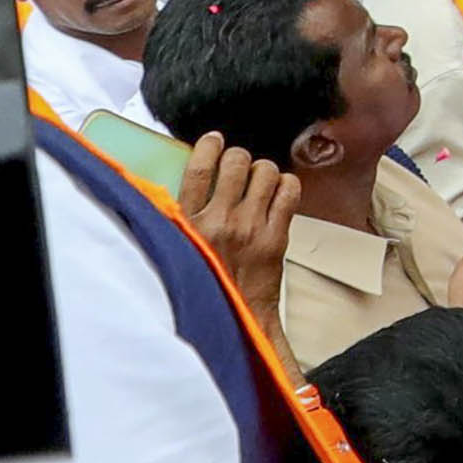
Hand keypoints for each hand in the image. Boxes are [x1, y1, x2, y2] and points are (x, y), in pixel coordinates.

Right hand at [174, 136, 298, 300]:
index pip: (198, 170)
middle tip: (239, 165)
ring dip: (264, 171)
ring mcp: (251, 228)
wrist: (232, 321)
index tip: (213, 140)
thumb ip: (174, 220)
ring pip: (266, 171)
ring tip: (259, 181)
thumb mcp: (174, 250)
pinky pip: (290, 191)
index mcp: (186, 225)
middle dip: (239, 158)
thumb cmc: (202, 285)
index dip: (208, 147)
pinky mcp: (277, 237)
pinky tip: (279, 193)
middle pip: (237, 162)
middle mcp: (219, 222)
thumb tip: (172, 190)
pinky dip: (287, 185)